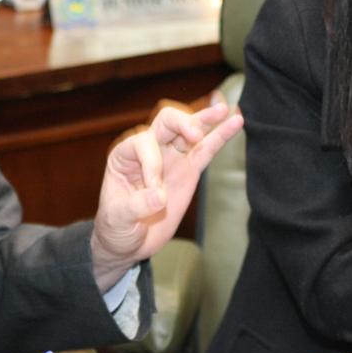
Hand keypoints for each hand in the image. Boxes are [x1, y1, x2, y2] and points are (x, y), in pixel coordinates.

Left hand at [90, 101, 242, 289]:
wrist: (128, 243)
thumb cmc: (116, 227)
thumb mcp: (116, 219)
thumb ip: (135, 206)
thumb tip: (160, 197)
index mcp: (124, 155)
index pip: (143, 142)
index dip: (152, 163)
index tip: (155, 191)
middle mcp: (149, 150)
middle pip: (167, 121)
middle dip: (181, 123)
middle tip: (194, 136)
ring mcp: (171, 158)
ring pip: (190, 131)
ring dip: (206, 119)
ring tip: (223, 109)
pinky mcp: (189, 171)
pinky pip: (206, 150)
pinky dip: (220, 136)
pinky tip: (235, 122)